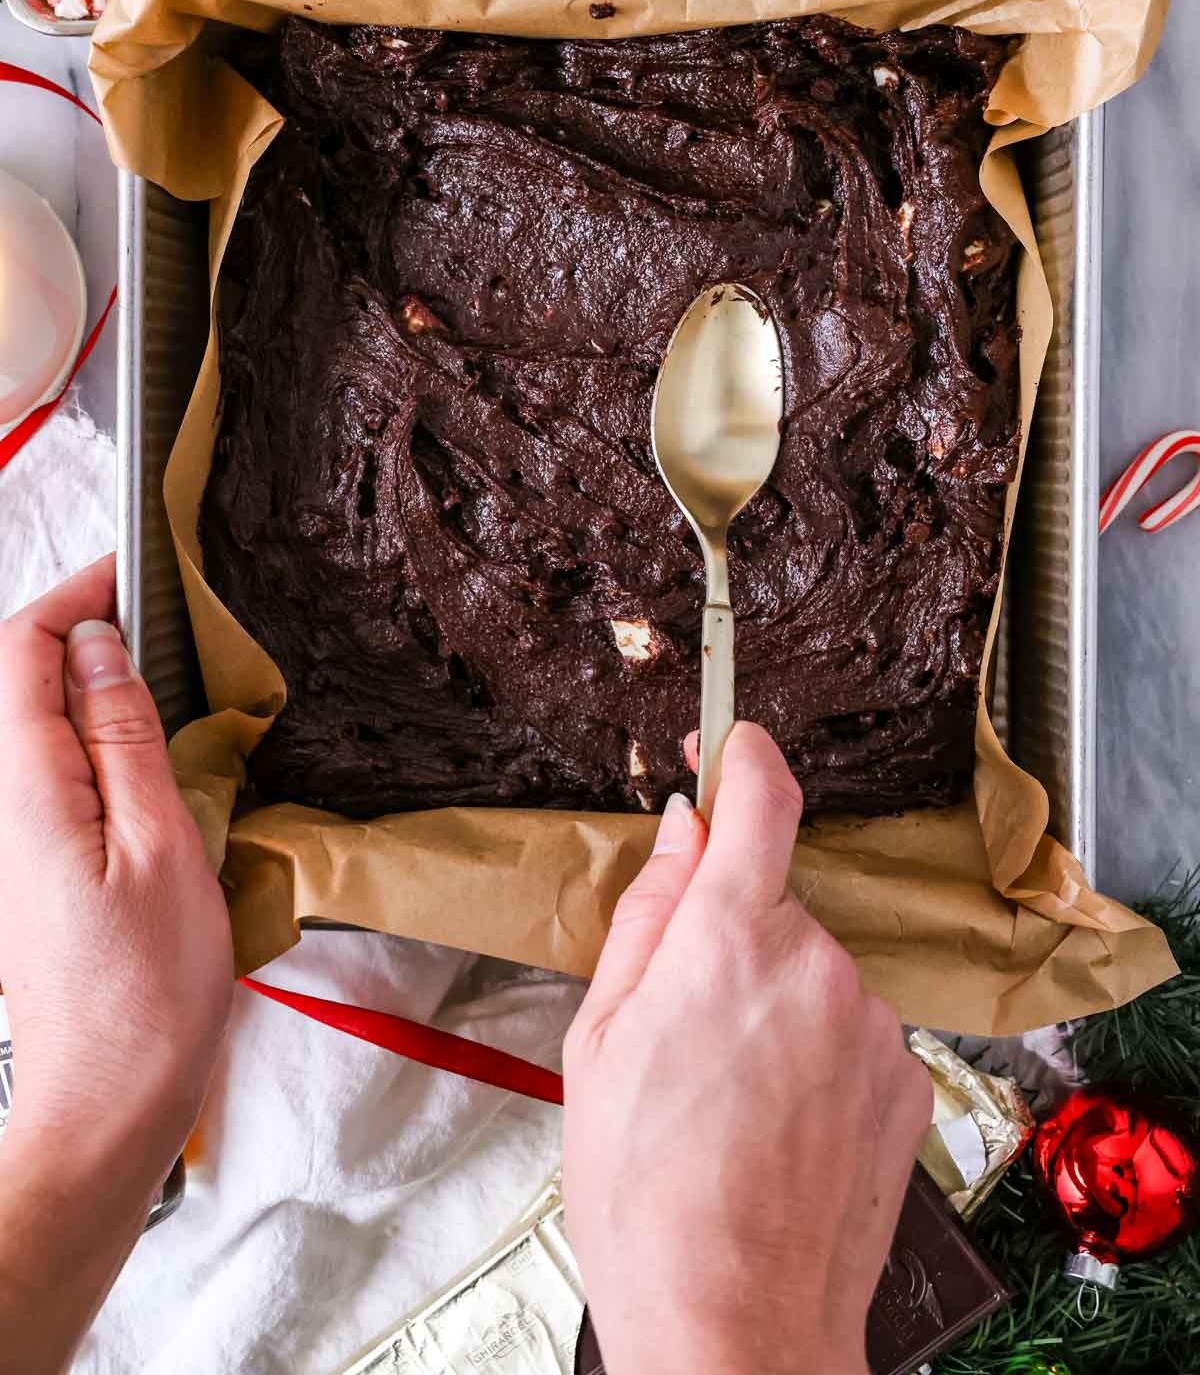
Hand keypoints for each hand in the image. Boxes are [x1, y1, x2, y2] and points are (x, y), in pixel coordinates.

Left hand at [0, 557, 231, 1372]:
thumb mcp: (160, 844)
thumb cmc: (146, 990)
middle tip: (165, 612)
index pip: (21, 652)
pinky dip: (96, 733)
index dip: (74, 596)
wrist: (109, 1103)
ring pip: (36, 722)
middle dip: (83, 627)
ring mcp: (11, 839)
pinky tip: (151, 745)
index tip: (137, 567)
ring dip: (92, 680)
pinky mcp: (30, 866)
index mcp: (24, 790)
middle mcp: (1, 807)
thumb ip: (125, 737)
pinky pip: (51, 768)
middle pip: (20, 681)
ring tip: (166, 667)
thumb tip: (101, 647)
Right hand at [563, 723, 931, 1374]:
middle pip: (772, 906)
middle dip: (729, 940)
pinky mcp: (905, 1078)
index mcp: (732, 938)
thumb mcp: (600, 1037)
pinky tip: (773, 1129)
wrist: (734, 1324)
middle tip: (679, 1030)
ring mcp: (872, 1023)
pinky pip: (849, 1030)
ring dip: (772, 1006)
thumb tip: (685, 829)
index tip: (731, 742)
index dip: (744, 756)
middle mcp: (819, 964)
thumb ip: (650, 912)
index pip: (763, 799)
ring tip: (724, 1103)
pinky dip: (813, 1057)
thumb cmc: (646, 1193)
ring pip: (810, 974)